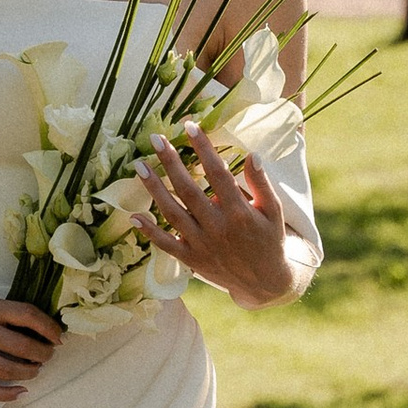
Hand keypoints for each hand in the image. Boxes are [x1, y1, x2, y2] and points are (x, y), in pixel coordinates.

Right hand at [0, 281, 60, 401]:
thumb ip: (4, 314)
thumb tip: (37, 330)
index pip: (28, 315)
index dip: (49, 328)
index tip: (58, 336)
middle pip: (22, 346)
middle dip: (43, 353)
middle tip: (48, 354)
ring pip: (7, 369)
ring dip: (29, 372)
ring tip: (36, 370)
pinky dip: (5, 394)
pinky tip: (20, 392)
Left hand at [139, 127, 297, 309]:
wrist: (263, 281)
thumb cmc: (269, 239)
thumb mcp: (274, 211)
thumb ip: (261, 183)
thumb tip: (251, 154)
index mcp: (239, 212)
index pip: (218, 173)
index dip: (203, 148)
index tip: (189, 126)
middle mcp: (217, 227)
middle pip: (189, 189)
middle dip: (170, 162)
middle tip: (155, 138)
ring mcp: (201, 244)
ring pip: (172, 213)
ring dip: (154, 188)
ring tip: (139, 165)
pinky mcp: (191, 259)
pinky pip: (166, 244)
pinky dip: (149, 231)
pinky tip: (133, 215)